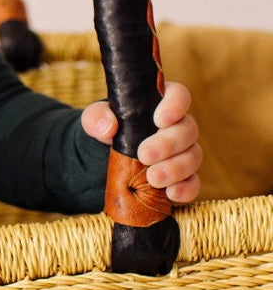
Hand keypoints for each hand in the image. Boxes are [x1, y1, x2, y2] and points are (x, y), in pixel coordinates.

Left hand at [81, 80, 201, 204]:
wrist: (103, 158)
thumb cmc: (105, 129)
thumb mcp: (95, 119)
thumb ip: (96, 116)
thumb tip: (108, 127)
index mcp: (160, 103)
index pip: (178, 95)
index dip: (175, 105)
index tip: (159, 120)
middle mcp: (177, 126)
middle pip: (188, 129)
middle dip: (168, 144)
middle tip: (145, 155)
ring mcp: (183, 152)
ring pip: (193, 156)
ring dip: (175, 168)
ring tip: (153, 178)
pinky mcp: (183, 177)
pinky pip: (193, 183)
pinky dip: (186, 189)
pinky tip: (171, 194)